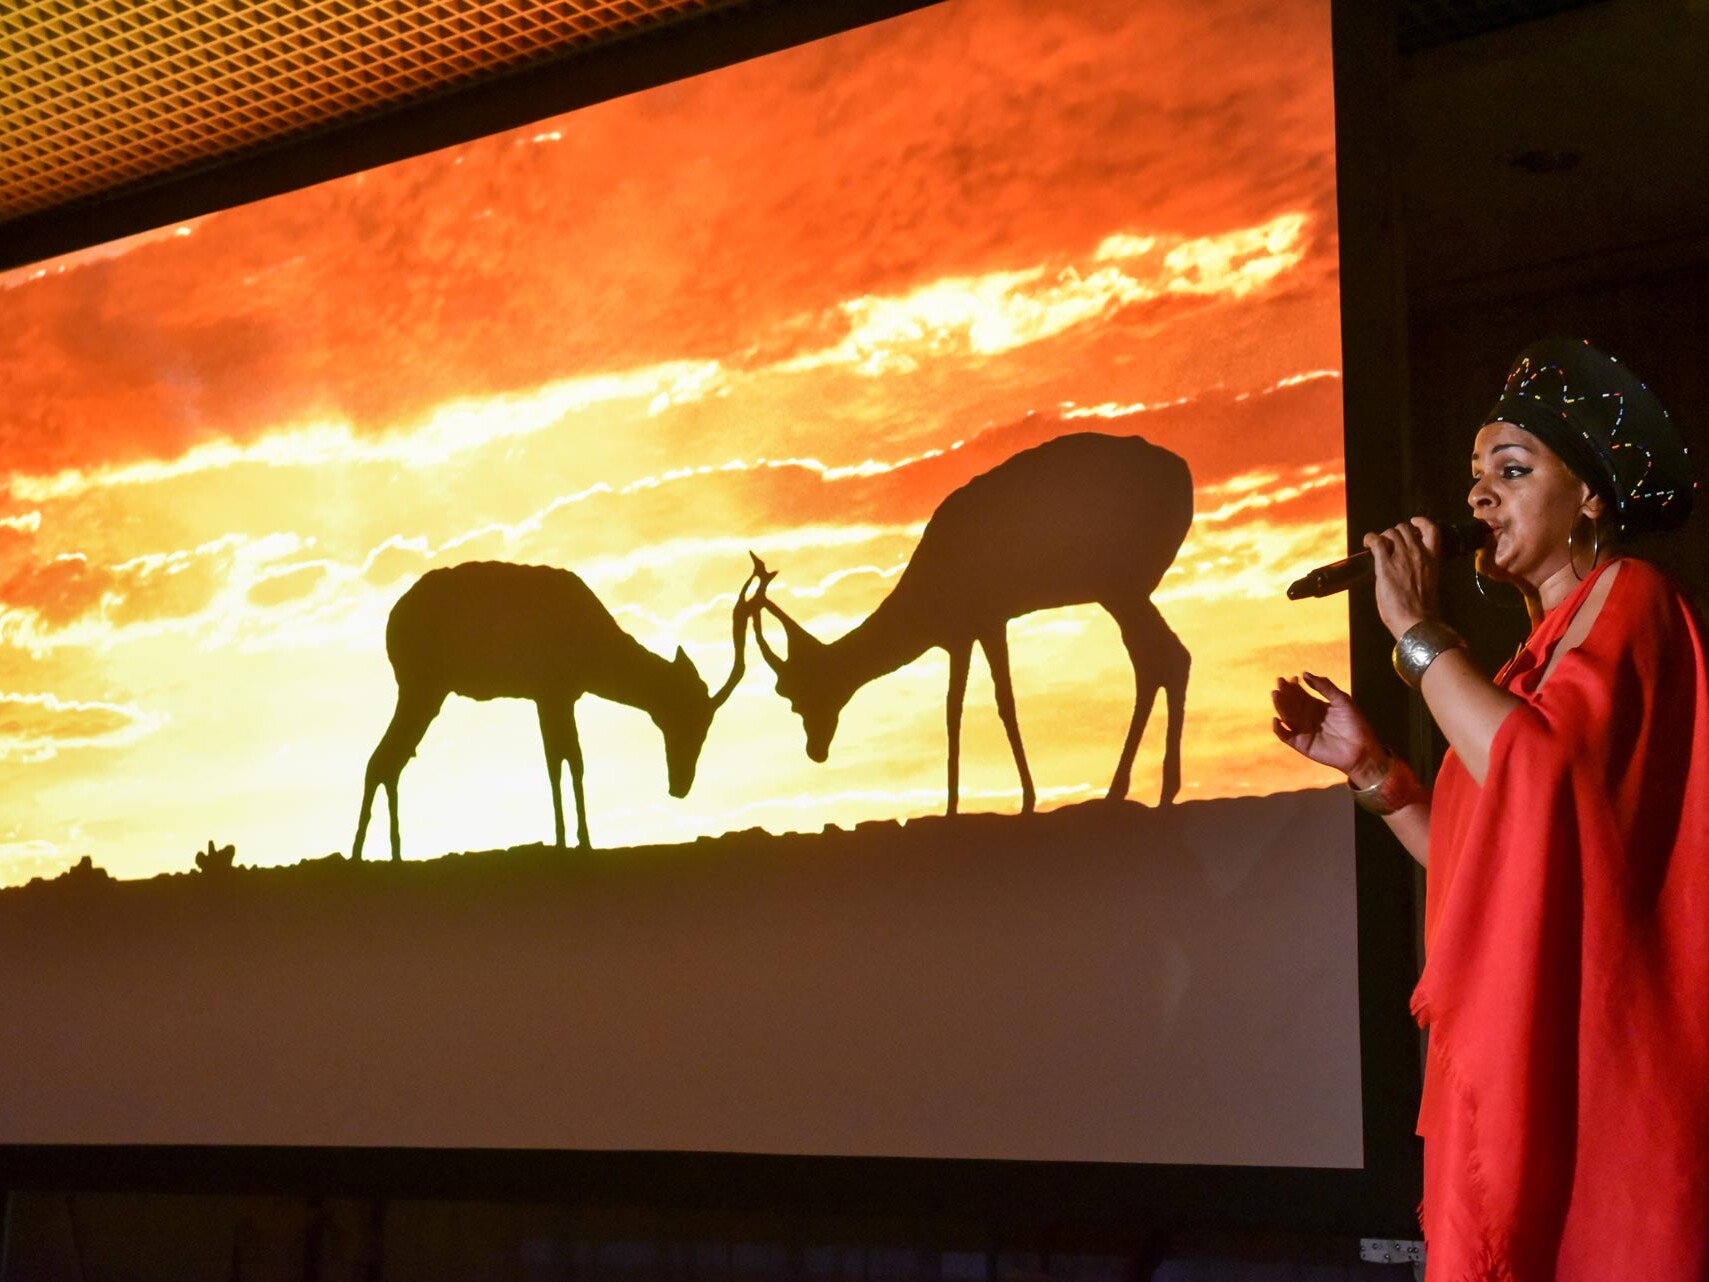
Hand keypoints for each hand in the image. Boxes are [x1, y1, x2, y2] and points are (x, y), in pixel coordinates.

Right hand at [1271, 672, 1387, 784]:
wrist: (1361, 749)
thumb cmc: (1355, 724)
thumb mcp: (1342, 700)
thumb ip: (1325, 687)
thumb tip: (1305, 674)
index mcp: (1315, 706)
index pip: (1299, 693)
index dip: (1294, 685)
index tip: (1292, 678)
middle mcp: (1306, 717)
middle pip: (1290, 703)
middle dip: (1284, 692)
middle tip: (1280, 682)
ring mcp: (1302, 730)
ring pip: (1286, 716)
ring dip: (1279, 705)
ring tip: (1276, 694)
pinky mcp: (1301, 744)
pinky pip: (1285, 736)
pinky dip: (1278, 729)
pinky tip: (1277, 719)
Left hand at [1362, 516, 1441, 639]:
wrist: (1417, 621)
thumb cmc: (1423, 609)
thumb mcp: (1429, 583)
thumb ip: (1421, 570)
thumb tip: (1410, 569)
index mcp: (1433, 559)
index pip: (1432, 530)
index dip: (1421, 523)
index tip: (1414, 523)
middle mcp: (1418, 553)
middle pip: (1405, 529)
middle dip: (1395, 532)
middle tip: (1389, 542)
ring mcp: (1402, 557)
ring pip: (1391, 532)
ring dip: (1383, 536)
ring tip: (1377, 546)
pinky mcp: (1385, 565)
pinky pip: (1376, 541)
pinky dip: (1370, 538)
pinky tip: (1367, 543)